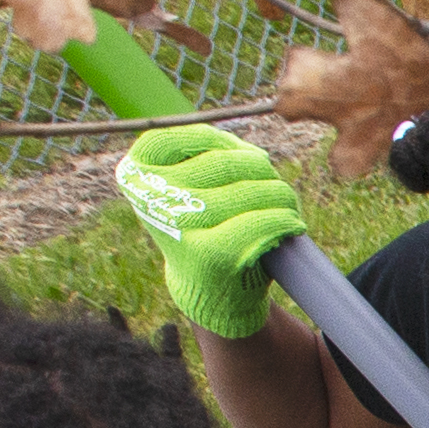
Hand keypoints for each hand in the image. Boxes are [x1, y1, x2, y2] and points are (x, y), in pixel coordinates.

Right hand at [114, 125, 307, 341]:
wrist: (208, 292)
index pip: (189, 135)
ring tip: (284, 207)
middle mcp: (150, 195)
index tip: (244, 160)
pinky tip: (291, 224)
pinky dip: (285, 220)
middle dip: (262, 172)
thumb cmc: (206, 228)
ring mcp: (179, 225)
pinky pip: (262, 223)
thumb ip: (206, 152)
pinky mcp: (211, 254)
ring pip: (250, 190)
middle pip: (227, 162)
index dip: (226, 143)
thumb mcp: (190, 185)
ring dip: (280, 196)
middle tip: (274, 188)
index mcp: (137, 171)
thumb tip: (252, 144)